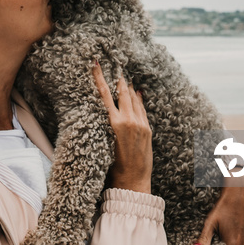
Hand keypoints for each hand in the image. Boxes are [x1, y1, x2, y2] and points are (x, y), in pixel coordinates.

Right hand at [93, 62, 152, 193]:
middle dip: (119, 81)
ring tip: (125, 80)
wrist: (131, 180)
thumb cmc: (113, 165)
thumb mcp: (104, 141)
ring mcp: (140, 124)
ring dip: (129, 89)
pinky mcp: (148, 129)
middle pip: (122, 93)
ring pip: (134, 100)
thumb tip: (106, 108)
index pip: (105, 94)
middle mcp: (128, 120)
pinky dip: (139, 100)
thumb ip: (106, 122)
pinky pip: (142, 110)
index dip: (100, 78)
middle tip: (116, 69)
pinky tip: (138, 94)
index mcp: (114, 123)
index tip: (96, 64)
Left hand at [195, 169, 243, 244]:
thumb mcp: (211, 222)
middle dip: (230, 244)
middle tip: (225, 239)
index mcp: (234, 243)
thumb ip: (204, 239)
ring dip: (240, 244)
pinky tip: (240, 237)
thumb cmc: (225, 205)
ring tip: (233, 236)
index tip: (222, 242)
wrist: (242, 191)